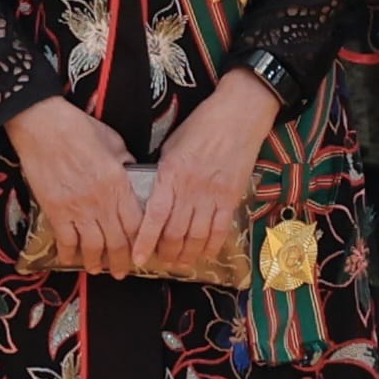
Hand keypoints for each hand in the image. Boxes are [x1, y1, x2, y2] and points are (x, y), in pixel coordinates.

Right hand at [7, 95, 144, 273]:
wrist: (44, 127)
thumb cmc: (80, 128)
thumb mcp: (113, 141)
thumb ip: (125, 162)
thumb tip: (132, 173)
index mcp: (118, 184)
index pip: (136, 223)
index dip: (141, 243)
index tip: (143, 251)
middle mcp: (100, 202)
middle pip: (116, 241)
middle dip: (121, 261)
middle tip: (123, 271)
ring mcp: (77, 209)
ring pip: (92, 246)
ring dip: (96, 263)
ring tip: (98, 270)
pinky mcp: (54, 211)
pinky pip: (65, 240)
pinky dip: (69, 254)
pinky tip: (70, 260)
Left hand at [133, 73, 281, 275]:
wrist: (239, 115)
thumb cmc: (202, 126)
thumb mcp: (172, 146)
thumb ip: (163, 173)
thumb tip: (152, 196)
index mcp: (171, 173)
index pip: (154, 216)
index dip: (145, 241)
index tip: (138, 259)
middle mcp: (191, 188)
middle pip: (175, 233)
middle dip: (166, 253)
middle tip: (161, 261)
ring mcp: (213, 195)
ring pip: (197, 237)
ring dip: (187, 255)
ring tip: (180, 263)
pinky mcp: (232, 197)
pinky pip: (220, 230)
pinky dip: (211, 246)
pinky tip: (205, 254)